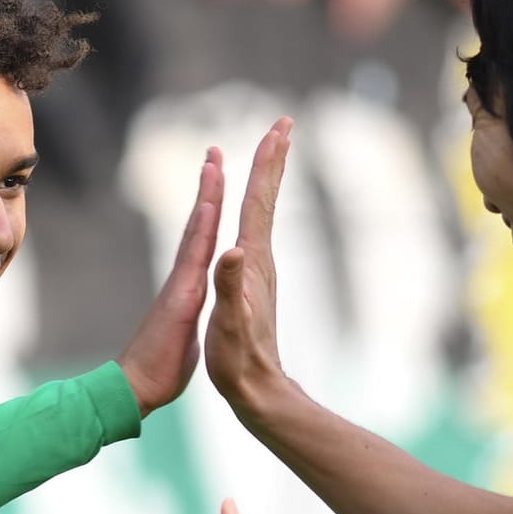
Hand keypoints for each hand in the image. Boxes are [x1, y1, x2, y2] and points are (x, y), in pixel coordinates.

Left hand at [116, 148, 223, 416]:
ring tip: (214, 175)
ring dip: (207, 204)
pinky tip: (210, 227)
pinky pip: (196, 256)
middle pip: (198, 225)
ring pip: (197, 236)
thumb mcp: (176, 338)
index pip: (200, 235)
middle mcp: (183, 280)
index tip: (215, 168)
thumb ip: (184, 307)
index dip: (209, 203)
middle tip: (215, 153)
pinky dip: (205, 234)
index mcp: (186, 287)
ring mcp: (182, 287)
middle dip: (209, 188)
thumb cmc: (157, 372)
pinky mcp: (183, 299)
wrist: (135, 389)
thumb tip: (193, 282)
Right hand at [204, 117, 291, 416]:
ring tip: (269, 155)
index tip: (277, 129)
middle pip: (267, 199)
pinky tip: (253, 210)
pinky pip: (255, 231)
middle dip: (273, 159)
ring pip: (263, 212)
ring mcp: (259, 269)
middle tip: (283, 124)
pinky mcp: (253, 281)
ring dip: (265, 180)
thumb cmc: (239, 359)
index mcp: (252, 261)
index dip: (265, 164)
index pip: (258, 202)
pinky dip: (255, 208)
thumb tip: (233, 250)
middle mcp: (260, 259)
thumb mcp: (229, 324)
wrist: (257, 389)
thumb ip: (230, 287)